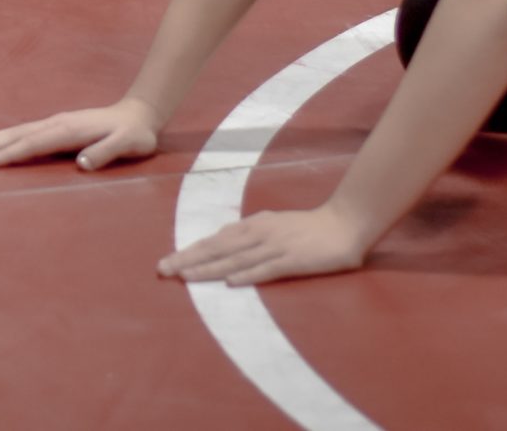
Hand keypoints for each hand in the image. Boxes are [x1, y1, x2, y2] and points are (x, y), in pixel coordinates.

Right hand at [0, 100, 160, 171]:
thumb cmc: (134, 135)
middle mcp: (57, 123)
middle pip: (18, 134)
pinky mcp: (56, 125)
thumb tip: (82, 164)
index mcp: (69, 130)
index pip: (34, 143)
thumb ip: (105, 153)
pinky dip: (5, 136)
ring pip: (18, 131)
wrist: (138, 115)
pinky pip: (24, 131)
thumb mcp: (127, 145)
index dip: (12, 153)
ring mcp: (55, 122)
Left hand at [158, 204, 371, 287]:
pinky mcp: (293, 260)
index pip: (214, 240)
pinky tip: (231, 282)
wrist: (344, 224)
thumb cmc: (307, 227)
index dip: (190, 252)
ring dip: (209, 268)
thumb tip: (222, 239)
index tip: (167, 262)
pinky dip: (248, 275)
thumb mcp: (272, 224)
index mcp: (252, 225)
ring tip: (185, 277)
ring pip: (235, 259)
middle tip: (162, 270)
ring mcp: (275, 246)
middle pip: (217, 248)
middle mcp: (259, 233)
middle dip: (188, 259)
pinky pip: (267, 269)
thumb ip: (248, 233)